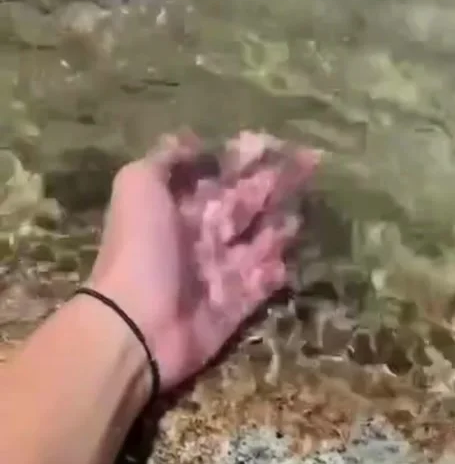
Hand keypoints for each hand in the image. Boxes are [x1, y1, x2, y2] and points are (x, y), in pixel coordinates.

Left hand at [88, 131, 318, 392]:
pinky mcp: (234, 306)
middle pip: (245, 203)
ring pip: (258, 241)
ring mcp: (218, 271)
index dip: (246, 158)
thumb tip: (196, 140)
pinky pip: (261, 283)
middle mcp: (200, 235)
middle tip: (310, 163)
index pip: (220, 175)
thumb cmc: (140, 246)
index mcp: (179, 205)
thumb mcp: (139, 184)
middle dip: (274, 183)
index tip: (275, 143)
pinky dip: (274, 269)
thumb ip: (168, 159)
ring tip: (304, 206)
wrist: (135, 323)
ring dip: (280, 225)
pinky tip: (288, 254)